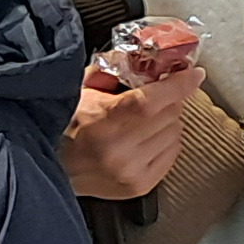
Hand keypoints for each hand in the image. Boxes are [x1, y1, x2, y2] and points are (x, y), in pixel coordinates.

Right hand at [63, 58, 193, 199]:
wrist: (51, 166)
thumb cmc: (64, 126)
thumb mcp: (82, 89)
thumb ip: (113, 69)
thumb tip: (144, 57)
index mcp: (103, 122)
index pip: (152, 100)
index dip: (178, 85)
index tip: (193, 75)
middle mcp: (119, 151)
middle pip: (169, 115)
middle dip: (167, 101)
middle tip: (152, 97)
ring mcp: (131, 171)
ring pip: (174, 134)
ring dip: (166, 123)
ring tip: (142, 122)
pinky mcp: (139, 186)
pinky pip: (172, 155)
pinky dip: (165, 143)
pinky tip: (145, 140)